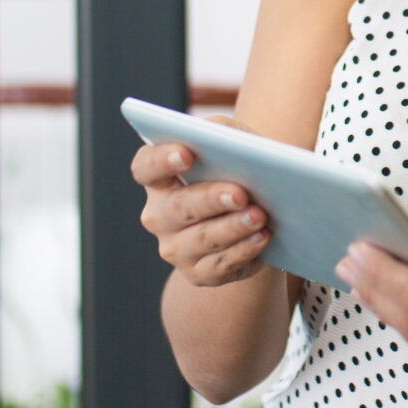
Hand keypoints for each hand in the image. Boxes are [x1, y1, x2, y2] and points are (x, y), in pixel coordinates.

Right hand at [131, 132, 270, 286]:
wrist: (257, 208)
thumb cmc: (236, 165)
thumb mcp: (229, 140)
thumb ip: (221, 134)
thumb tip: (232, 143)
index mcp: (158, 177)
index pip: (146, 168)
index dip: (162, 160)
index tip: (186, 153)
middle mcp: (158, 215)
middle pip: (178, 208)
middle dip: (211, 200)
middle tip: (240, 193)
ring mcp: (175, 247)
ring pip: (202, 239)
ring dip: (232, 228)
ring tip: (259, 216)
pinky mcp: (198, 273)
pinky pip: (219, 265)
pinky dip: (243, 251)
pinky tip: (261, 237)